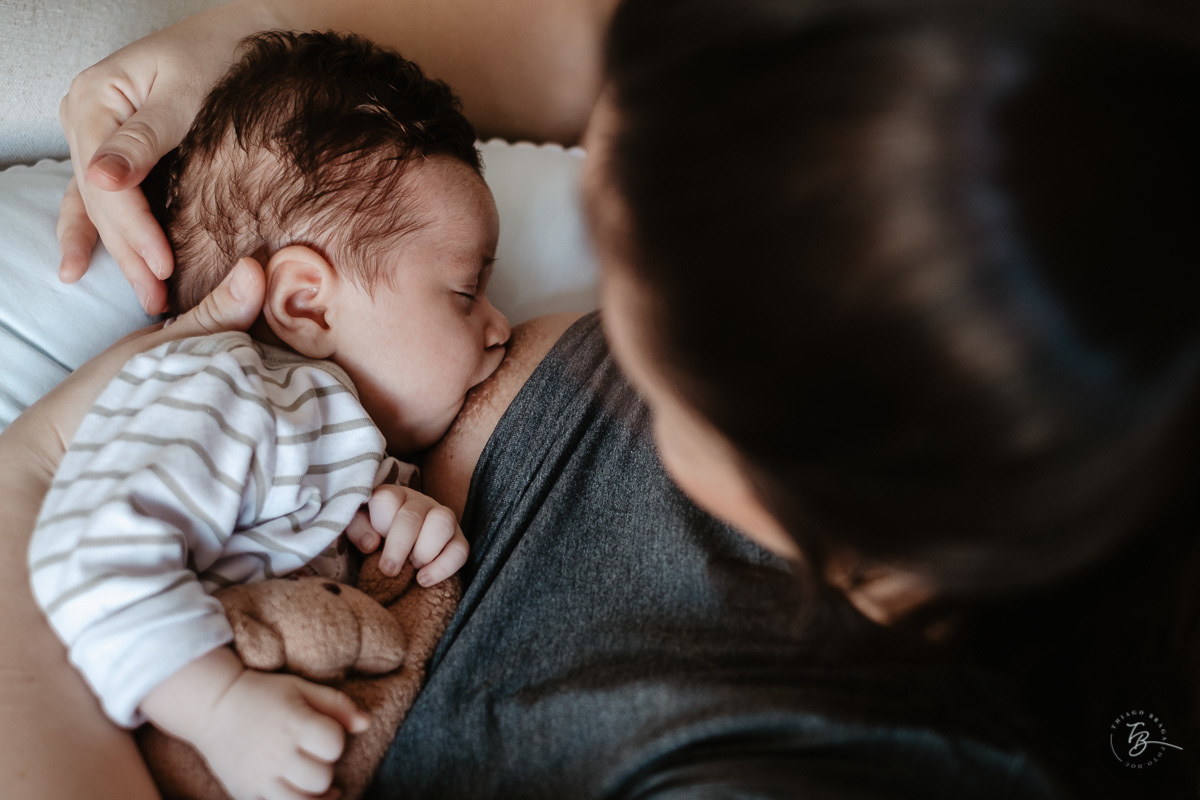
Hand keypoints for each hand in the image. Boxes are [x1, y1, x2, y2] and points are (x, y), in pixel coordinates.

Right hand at [57, 1, 276, 311]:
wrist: (241, 36)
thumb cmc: (218, 57)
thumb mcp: (185, 94)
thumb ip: (145, 139)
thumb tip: (101, 181)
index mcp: (96, 101)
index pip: (110, 184)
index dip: (136, 230)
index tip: (164, 266)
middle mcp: (86, 119)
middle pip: (101, 200)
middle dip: (129, 253)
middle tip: (157, 298)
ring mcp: (96, 135)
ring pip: (98, 205)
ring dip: (115, 253)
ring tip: (140, 296)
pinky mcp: (115, 149)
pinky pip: (94, 197)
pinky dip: (90, 231)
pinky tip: (78, 267)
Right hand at [143, 649, 368, 799]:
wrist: (213, 705)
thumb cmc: (263, 694)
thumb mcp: (301, 688)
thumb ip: (337, 705)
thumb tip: (366, 724)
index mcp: (294, 724)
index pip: (334, 745)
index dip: (334, 740)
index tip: (323, 733)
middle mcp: (276, 754)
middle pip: (321, 778)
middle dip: (323, 768)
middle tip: (312, 756)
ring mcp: (259, 778)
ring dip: (312, 794)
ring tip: (313, 782)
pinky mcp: (245, 793)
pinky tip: (297, 794)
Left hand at [345, 486, 468, 585]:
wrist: (399, 551)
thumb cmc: (376, 537)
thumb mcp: (359, 530)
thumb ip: (358, 530)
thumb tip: (371, 544)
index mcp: (394, 497)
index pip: (388, 498)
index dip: (380, 522)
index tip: (371, 548)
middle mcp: (420, 503)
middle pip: (413, 515)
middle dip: (399, 546)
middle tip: (389, 570)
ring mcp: (443, 519)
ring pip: (442, 523)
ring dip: (424, 551)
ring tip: (412, 569)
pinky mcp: (458, 540)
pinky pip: (460, 550)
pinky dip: (443, 567)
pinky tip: (423, 579)